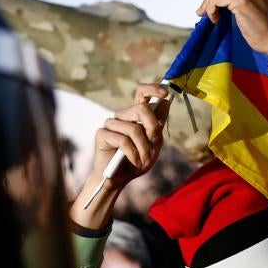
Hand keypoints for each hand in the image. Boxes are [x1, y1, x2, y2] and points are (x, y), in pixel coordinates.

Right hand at [70, 83, 168, 229]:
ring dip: (143, 148)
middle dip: (152, 128)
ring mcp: (111, 123)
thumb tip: (165, 102)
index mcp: (136, 115)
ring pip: (134, 128)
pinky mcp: (102, 134)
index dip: (154, 89)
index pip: (142, 93)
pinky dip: (133, 154)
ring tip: (143, 160)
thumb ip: (157, 125)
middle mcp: (123, 116)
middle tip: (154, 144)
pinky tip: (133, 161)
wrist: (119, 179)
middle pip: (141, 108)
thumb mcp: (154, 144)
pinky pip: (123, 140)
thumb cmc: (137, 161)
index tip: (166, 93)